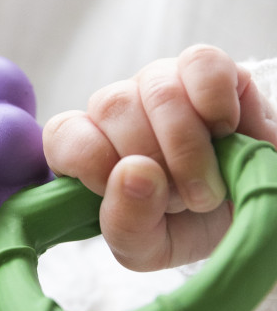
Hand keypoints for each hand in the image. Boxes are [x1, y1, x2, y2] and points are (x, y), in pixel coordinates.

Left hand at [42, 45, 276, 269]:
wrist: (247, 212)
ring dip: (188, 146)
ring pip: (158, 90)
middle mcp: (120, 109)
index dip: (93, 162)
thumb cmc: (187, 227)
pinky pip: (200, 63)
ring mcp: (161, 82)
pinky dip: (215, 102)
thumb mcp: (148, 247)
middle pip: (113, 109)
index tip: (132, 194)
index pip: (63, 134)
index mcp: (91, 148)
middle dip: (155, 164)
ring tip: (208, 184)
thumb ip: (127, 222)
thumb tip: (134, 173)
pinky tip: (226, 131)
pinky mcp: (207, 68)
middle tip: (185, 201)